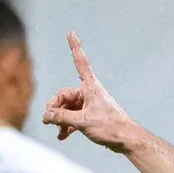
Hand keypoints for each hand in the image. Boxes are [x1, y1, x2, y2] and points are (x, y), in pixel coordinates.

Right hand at [42, 31, 137, 152]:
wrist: (128, 140)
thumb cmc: (111, 127)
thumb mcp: (82, 121)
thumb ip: (61, 117)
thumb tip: (46, 115)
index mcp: (91, 87)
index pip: (80, 63)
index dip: (74, 47)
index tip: (71, 32)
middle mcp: (90, 93)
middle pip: (64, 95)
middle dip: (55, 108)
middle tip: (48, 121)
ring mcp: (90, 105)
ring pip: (68, 108)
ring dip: (60, 119)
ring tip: (56, 130)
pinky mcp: (91, 117)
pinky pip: (74, 118)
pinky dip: (67, 125)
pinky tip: (62, 135)